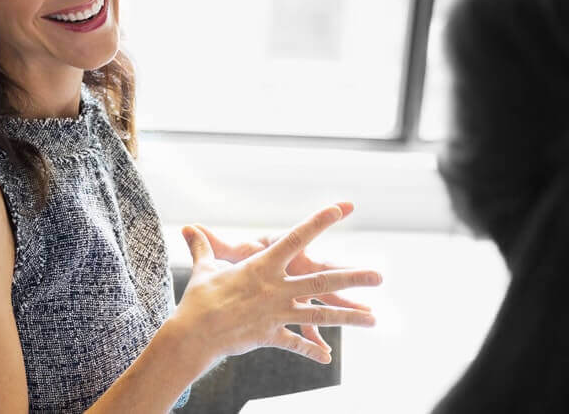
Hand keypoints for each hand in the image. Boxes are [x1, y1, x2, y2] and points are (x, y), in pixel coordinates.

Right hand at [170, 204, 381, 364]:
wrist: (194, 332)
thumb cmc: (199, 298)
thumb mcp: (205, 268)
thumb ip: (205, 246)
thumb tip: (189, 228)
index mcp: (262, 265)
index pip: (295, 238)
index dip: (318, 222)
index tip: (339, 209)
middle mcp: (276, 288)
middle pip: (322, 281)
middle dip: (353, 279)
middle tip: (378, 277)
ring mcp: (277, 313)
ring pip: (321, 315)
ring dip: (349, 317)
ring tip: (373, 319)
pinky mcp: (272, 335)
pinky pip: (297, 343)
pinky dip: (312, 349)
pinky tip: (327, 357)